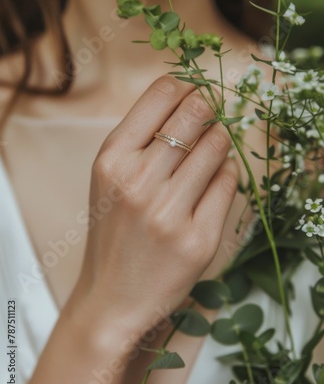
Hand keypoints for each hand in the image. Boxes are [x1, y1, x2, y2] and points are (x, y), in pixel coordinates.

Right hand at [76, 75, 237, 334]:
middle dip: (209, 107)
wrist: (111, 297)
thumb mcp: (109, 177)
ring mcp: (169, 212)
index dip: (185, 86)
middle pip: (195, 113)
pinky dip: (227, 174)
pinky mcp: (198, 239)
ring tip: (213, 149)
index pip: (161, 94)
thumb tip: (189, 98)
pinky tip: (215, 179)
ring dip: (221, 140)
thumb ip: (141, 137)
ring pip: (217, 146)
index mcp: (111, 159)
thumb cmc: (112, 230)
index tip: (193, 93)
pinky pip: (229, 184)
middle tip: (211, 113)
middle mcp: (138, 181)